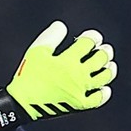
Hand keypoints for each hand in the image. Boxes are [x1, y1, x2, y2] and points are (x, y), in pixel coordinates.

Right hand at [0, 21, 116, 130]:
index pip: (88, 43)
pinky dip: (104, 92)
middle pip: (100, 58)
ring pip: (104, 77)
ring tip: (108, 65)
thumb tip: (62, 26)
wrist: (22, 104)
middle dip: (104, 51)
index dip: (92, 37)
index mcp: (67, 60)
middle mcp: (77, 74)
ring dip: (109, 69)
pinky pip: (99, 98)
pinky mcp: (79, 104)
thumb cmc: (27, 76)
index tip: (91, 36)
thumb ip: (51, 36)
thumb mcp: (35, 52)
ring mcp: (80, 90)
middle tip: (103, 49)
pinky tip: (103, 87)